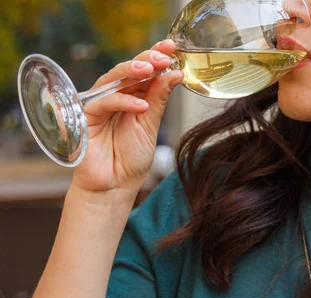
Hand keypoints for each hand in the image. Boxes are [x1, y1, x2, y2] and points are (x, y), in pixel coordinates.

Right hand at [72, 39, 182, 196]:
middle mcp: (116, 98)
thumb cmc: (131, 161)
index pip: (144, 72)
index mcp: (133, 98)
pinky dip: (123, 101)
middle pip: (129, 71)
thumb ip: (158, 100)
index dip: (156, 58)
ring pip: (113, 79)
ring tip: (152, 70)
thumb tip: (174, 73)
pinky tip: (141, 106)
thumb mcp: (150, 127)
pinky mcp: (87, 116)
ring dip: (133, 72)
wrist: (114, 187)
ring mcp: (100, 105)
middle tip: (163, 56)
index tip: (172, 48)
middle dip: (146, 60)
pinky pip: (104, 101)